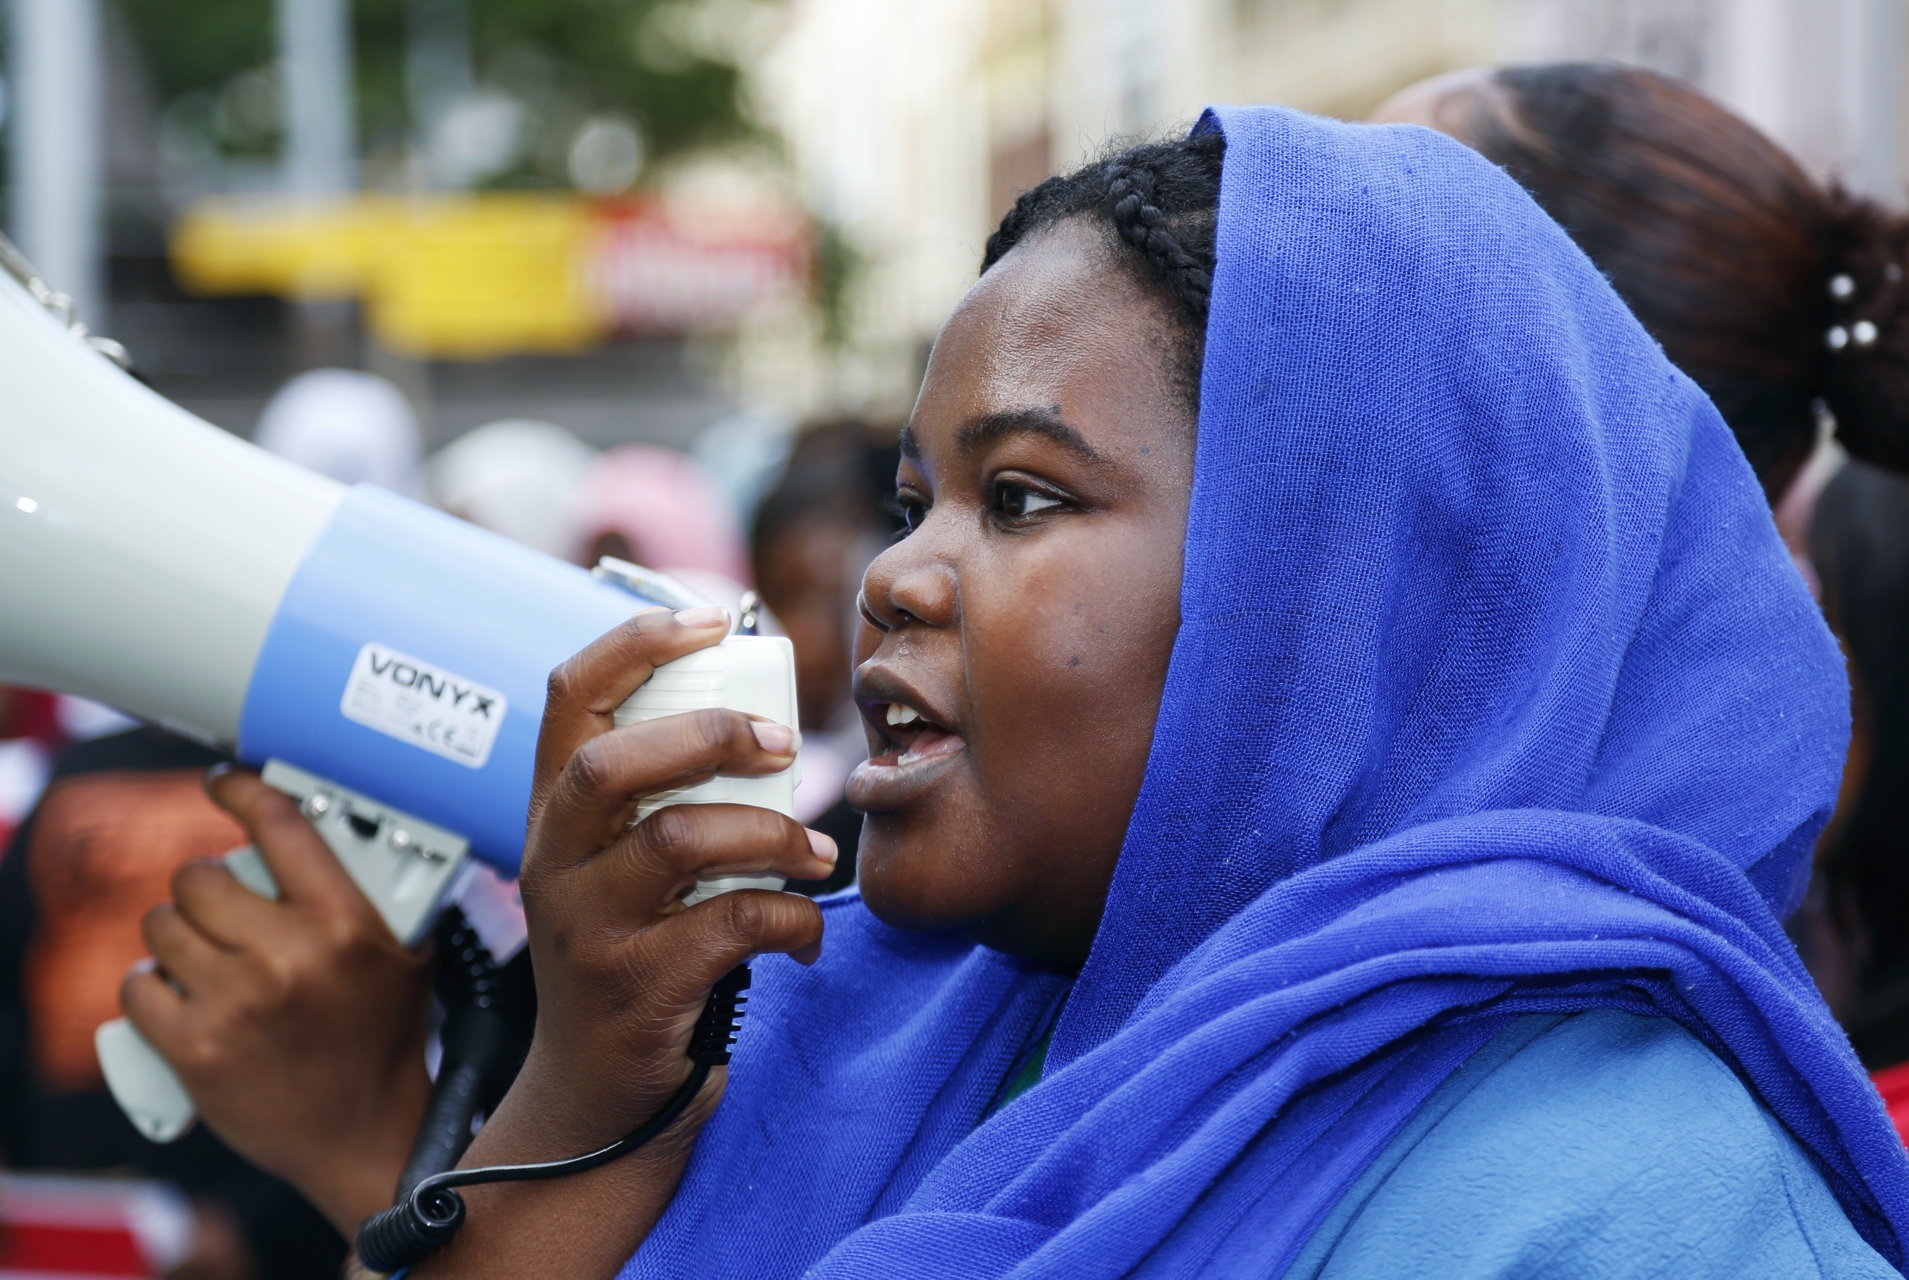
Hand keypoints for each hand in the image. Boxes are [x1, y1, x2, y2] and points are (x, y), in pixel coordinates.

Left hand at [121, 767, 433, 1236]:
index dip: (241, 791)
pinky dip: (151, 985)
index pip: (279, 826)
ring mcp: (234, 1004)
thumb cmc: (385, 1040)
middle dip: (205, 883)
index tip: (223, 783)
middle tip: (221, 902)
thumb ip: (375, 894)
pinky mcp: (194, 1050)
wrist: (365, 1137)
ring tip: (201, 950)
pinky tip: (177, 992)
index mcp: (344, 923)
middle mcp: (287, 957)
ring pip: (164, 926)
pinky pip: (140, 987)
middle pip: (202, 877)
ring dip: (176, 931)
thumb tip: (336, 832)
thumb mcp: (405, 955)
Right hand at [415, 605, 833, 1278]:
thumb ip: (664, 798)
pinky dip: (791, 919)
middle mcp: (555, 863)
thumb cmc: (632, 959)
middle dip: (709, 736)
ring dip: (772, 834)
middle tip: (785, 746)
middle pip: (613, 765)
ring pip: (678, 842)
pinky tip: (806, 934)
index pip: (569, 697)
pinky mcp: (636, 989)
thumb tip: (762, 716)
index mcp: (554, 814)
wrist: (598, 1102)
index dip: (637, 642)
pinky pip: (731, 926)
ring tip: (815, 854)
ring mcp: (588, 929)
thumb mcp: (619, 870)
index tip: (713, 618)